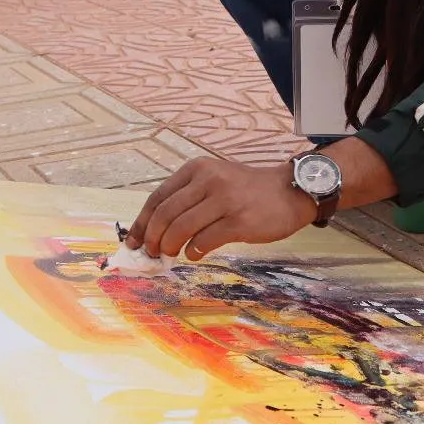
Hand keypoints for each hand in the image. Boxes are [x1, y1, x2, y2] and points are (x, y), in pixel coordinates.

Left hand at [125, 158, 316, 260]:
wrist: (290, 191)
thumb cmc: (248, 190)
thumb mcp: (215, 180)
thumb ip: (188, 198)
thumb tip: (156, 229)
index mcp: (197, 169)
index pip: (158, 197)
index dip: (141, 223)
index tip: (133, 241)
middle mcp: (208, 180)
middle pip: (165, 214)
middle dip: (152, 238)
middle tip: (151, 253)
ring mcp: (224, 200)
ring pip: (181, 228)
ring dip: (169, 247)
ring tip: (169, 254)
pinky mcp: (239, 221)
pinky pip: (204, 241)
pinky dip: (193, 251)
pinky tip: (194, 254)